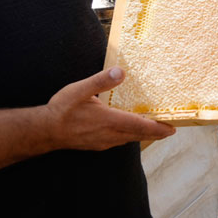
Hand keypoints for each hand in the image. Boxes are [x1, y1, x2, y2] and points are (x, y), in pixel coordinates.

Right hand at [43, 67, 174, 150]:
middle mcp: (109, 135)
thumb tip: (121, 72)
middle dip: (154, 133)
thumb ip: (101, 81)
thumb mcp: (80, 90)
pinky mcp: (96, 145)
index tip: (172, 129)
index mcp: (109, 121)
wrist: (44, 131)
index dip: (158, 128)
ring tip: (152, 128)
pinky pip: (118, 141)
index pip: (140, 126)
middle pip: (138, 135)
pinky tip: (127, 130)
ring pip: (128, 140)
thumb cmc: (62, 110)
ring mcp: (103, 142)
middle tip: (169, 129)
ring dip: (141, 135)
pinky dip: (128, 136)